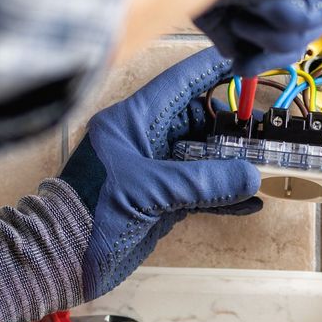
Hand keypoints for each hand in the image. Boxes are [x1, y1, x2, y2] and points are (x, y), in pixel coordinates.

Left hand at [0, 48, 260, 321]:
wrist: (58, 259)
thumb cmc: (87, 214)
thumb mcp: (148, 192)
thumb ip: (202, 182)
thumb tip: (249, 176)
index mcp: (133, 122)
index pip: (179, 84)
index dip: (213, 71)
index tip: (244, 61)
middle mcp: (144, 140)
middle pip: (196, 120)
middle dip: (229, 123)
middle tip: (261, 125)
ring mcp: (152, 171)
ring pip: (201, 157)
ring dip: (230, 163)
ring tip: (262, 161)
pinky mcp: (158, 201)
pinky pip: (199, 191)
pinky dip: (223, 196)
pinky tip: (249, 200)